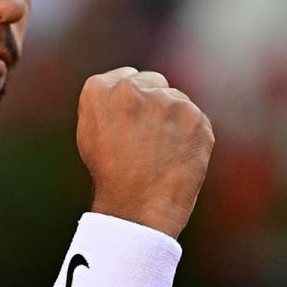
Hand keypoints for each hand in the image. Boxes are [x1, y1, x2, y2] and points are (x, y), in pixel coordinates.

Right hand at [76, 67, 214, 238]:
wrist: (136, 208)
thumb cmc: (110, 174)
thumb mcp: (90, 132)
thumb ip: (108, 101)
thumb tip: (133, 85)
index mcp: (99, 89)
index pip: (127, 78)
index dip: (132, 102)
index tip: (130, 123)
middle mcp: (132, 88)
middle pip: (154, 82)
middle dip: (154, 104)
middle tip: (147, 139)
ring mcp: (166, 101)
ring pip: (176, 100)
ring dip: (173, 119)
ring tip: (160, 153)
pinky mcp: (195, 118)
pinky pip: (196, 120)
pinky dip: (191, 135)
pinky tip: (177, 156)